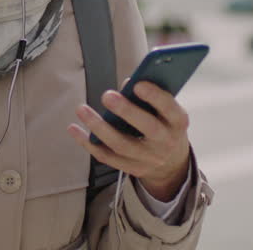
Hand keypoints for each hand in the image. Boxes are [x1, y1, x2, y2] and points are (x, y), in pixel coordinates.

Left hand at [67, 81, 192, 201]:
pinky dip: (89, 143)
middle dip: (126, 111)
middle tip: (107, 95)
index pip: (170, 109)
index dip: (155, 97)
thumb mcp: (166, 110)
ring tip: (82, 109)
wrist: (171, 163)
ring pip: (121, 145)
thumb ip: (151, 96)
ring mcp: (148, 159)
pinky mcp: (131, 168)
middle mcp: (165, 142)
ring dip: (99, 127)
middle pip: (147, 129)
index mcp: (177, 123)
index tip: (138, 84)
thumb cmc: (164, 124)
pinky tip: (74, 129)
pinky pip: (107, 157)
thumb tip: (126, 85)